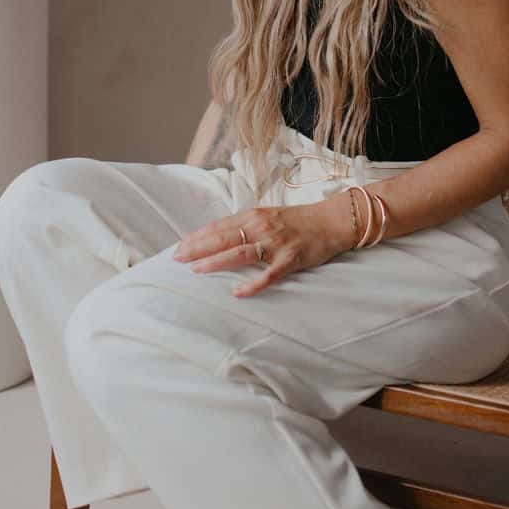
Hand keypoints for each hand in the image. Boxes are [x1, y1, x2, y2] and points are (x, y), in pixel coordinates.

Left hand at [172, 194, 351, 296]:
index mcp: (253, 216)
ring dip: (217, 261)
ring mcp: (275, 243)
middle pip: (224, 238)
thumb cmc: (296, 221)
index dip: (197, 237)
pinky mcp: (291, 259)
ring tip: (196, 270)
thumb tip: (217, 239)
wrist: (330, 221)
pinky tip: (237, 292)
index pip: (218, 227)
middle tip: (177, 259)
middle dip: (198, 248)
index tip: (179, 248)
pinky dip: (253, 284)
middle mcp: (261, 227)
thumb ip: (244, 226)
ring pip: (240, 252)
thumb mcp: (267, 216)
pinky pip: (269, 274)